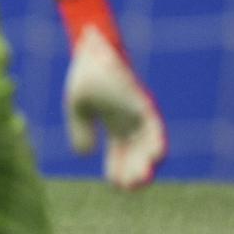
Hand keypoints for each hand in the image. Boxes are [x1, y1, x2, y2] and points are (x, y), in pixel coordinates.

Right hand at [64, 29, 165, 189]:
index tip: (115, 186)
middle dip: (134, 171)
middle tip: (130, 189)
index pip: (120, 153)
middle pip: (136, 152)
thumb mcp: (77, 106)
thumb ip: (80, 130)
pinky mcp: (144, 102)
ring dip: (147, 162)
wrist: (92, 45)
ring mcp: (139, 111)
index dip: (117, 169)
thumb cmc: (85, 73)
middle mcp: (131, 120)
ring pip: (149, 143)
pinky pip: (154, 126)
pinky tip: (155, 156)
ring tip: (142, 180)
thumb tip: (84, 155)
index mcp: (115, 123)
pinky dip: (155, 142)